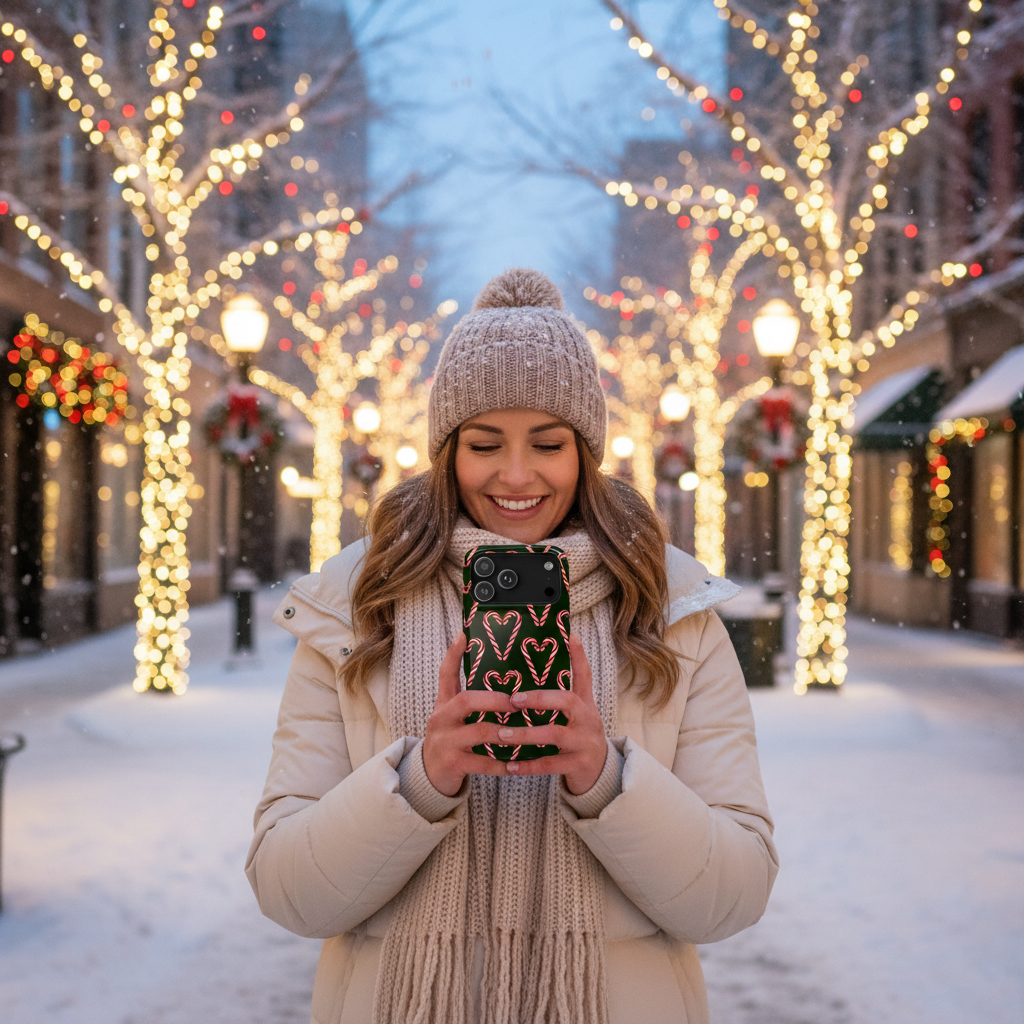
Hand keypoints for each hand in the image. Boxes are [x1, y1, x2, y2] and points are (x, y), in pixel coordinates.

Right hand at [421, 633, 520, 795]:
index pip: (446, 674)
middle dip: (495, 699)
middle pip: (466, 700)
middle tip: (516, 701)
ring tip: (524, 732)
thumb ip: (467, 697)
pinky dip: (500, 764)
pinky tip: (516, 765)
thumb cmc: (450, 738)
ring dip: (504, 732)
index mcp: (444, 704)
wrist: (428, 774)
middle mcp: (442, 719)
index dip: (454, 654)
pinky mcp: (452, 764)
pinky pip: (482, 763)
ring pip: (478, 732)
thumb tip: (496, 676)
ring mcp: (446, 742)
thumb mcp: (451, 715)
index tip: (465, 634)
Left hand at [501, 634, 607, 794]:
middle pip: (567, 701)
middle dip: (539, 698)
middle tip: (513, 700)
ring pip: (554, 734)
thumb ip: (569, 689)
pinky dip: (528, 765)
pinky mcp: (578, 765)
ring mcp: (584, 743)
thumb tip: (559, 654)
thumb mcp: (580, 711)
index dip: (578, 656)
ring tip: (502, 733)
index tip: (570, 636)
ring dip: (525, 733)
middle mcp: (588, 720)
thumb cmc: (580, 735)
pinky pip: (550, 764)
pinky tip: (509, 764)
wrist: (600, 773)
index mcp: (585, 704)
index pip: (584, 675)